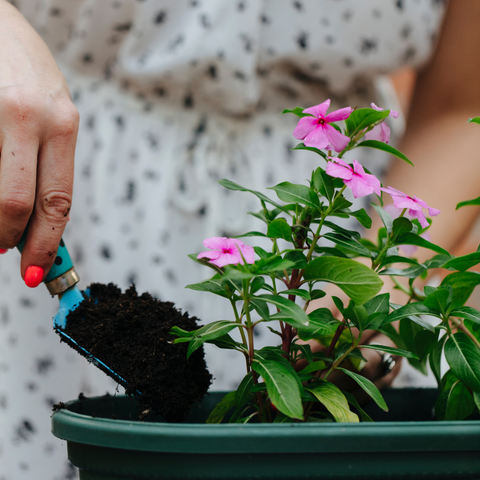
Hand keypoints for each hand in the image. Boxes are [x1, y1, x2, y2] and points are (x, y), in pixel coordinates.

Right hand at [0, 1, 78, 286]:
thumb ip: (47, 161)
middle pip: (16, 203)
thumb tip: (36, 220)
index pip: (58, 200)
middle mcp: (30, 116)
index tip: (36, 270)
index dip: (45, 242)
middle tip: (3, 252)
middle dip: (9, 238)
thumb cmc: (21, 69)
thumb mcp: (50, 111)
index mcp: (62, 124)